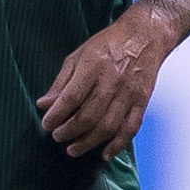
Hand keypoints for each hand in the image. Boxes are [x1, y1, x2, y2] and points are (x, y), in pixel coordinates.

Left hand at [37, 5, 179, 158]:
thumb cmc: (109, 44)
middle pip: (88, 116)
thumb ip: (61, 82)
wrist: (145, 36)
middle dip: (69, 132)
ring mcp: (129, 93)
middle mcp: (112, 81)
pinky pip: (130, 129)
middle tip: (58, 137)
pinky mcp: (141, 102)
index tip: (47, 124)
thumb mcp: (78, 55)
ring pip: (108, 127)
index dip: (56, 115)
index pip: (71, 97)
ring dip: (88, 142)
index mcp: (94, 65)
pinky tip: (105, 154)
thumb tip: (44, 104)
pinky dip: (117, 145)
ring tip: (73, 149)